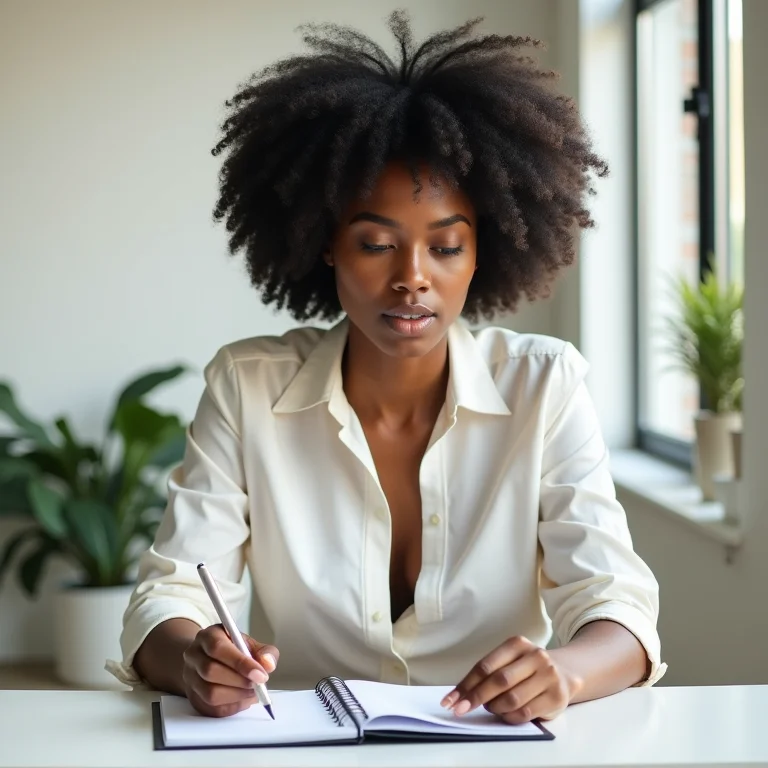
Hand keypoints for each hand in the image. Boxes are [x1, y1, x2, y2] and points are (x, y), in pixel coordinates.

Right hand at [182, 624, 278, 717]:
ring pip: (209, 693)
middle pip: (210, 672)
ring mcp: (189, 677)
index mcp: (208, 636)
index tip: (261, 675)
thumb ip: (264, 652)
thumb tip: (268, 665)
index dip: (241, 663)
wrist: (209, 658)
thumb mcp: (249, 643)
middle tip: (258, 685)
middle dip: (239, 681)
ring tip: (252, 692)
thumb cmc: (232, 650)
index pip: (218, 648)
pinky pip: (211, 709)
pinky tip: (243, 700)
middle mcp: (193, 655)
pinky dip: (232, 707)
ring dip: (236, 696)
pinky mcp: (192, 697)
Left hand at [440, 636, 580, 723]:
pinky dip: (510, 718)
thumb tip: (461, 695)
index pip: (485, 666)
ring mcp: (548, 676)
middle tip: (460, 710)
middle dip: (476, 698)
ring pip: (512, 699)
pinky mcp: (556, 696)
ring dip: (495, 708)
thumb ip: (491, 672)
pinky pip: (526, 712)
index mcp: (517, 644)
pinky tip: (505, 715)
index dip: (466, 685)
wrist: (567, 671)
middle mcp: (535, 656)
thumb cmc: (528, 668)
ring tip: (491, 708)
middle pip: (498, 681)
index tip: (450, 700)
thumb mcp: (511, 660)